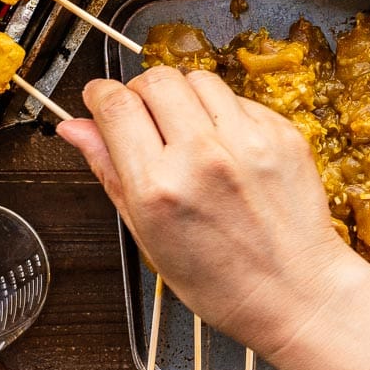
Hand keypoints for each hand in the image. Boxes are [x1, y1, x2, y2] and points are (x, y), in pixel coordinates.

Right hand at [57, 67, 355, 353]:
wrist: (294, 290)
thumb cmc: (219, 279)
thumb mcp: (147, 236)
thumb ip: (110, 172)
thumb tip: (75, 128)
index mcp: (159, 187)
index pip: (117, 106)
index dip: (100, 95)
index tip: (99, 98)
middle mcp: (203, 156)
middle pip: (157, 80)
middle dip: (140, 90)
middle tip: (143, 115)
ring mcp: (247, 140)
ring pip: (199, 79)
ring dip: (183, 96)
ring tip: (186, 130)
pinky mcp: (281, 133)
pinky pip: (239, 99)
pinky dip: (222, 113)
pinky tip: (223, 145)